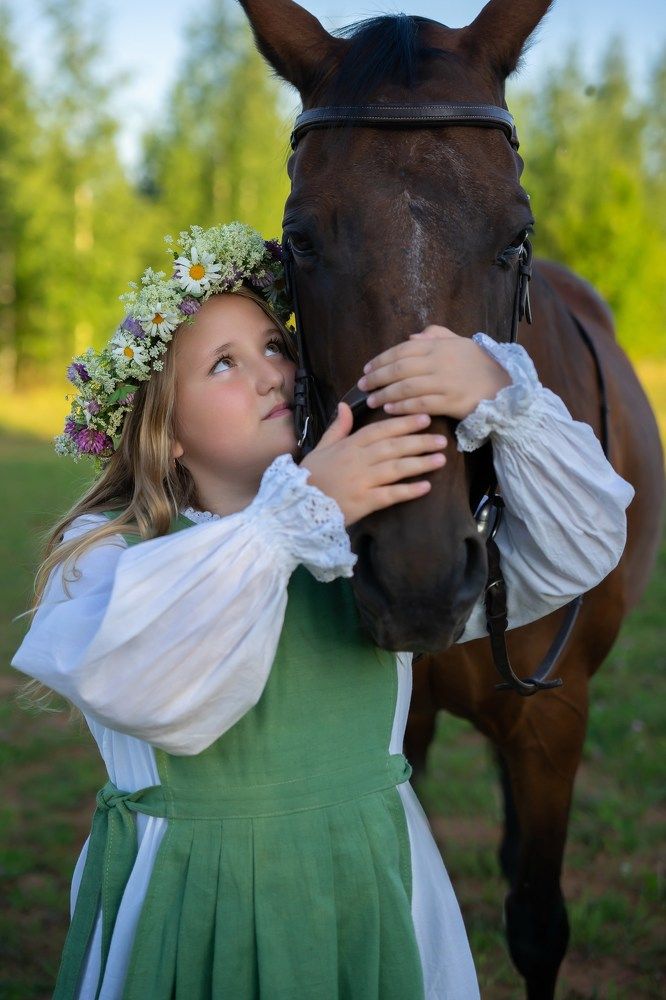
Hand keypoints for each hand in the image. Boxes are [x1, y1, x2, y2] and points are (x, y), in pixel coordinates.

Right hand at [300, 403, 446, 525]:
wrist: (297, 507)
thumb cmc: (311, 476)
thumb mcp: (321, 447)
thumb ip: (338, 428)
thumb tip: (345, 405)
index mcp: (349, 445)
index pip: (381, 430)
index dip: (403, 423)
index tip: (424, 418)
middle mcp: (358, 460)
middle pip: (394, 447)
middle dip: (419, 441)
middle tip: (442, 439)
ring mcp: (362, 481)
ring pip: (396, 468)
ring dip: (420, 463)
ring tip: (441, 459)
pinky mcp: (364, 502)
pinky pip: (390, 495)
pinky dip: (408, 491)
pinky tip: (425, 487)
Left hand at [357, 325, 510, 419]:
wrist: (506, 386)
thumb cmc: (480, 364)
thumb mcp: (461, 342)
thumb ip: (436, 335)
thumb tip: (411, 338)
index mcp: (440, 346)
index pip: (402, 350)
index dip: (381, 359)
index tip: (366, 368)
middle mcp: (440, 362)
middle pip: (400, 368)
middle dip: (377, 377)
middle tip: (362, 385)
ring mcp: (445, 382)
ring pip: (407, 387)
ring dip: (385, 394)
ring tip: (371, 400)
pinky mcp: (451, 402)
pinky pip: (420, 404)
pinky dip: (402, 407)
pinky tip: (389, 410)